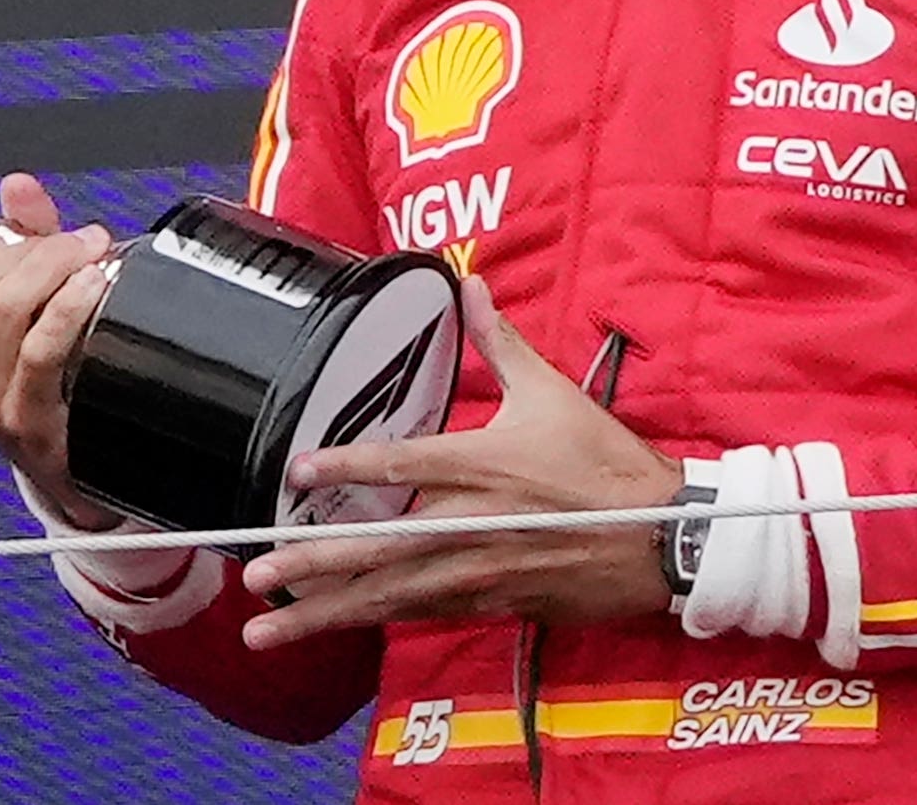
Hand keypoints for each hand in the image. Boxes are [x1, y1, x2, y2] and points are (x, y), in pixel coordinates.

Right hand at [0, 173, 119, 529]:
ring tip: (93, 258)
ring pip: (7, 304)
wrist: (73, 459)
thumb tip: (18, 187)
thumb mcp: (24, 301)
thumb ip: (21, 237)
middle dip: (35, 247)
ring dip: (59, 267)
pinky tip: (95, 287)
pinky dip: (72, 306)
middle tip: (78, 243)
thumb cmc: (44, 377)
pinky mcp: (25, 419)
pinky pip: (42, 347)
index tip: (2, 231)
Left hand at [239, 278, 681, 648]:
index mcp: (481, 465)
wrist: (661, 536)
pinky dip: (375, 620)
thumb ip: (500, 339)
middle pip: (377, 549)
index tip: (294, 474)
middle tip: (255, 577)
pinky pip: (422, 614)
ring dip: (326, 613)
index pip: (399, 464)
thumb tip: (470, 284)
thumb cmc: (605, 462)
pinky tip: (336, 630)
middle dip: (312, 566)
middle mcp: (470, 524)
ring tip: (267, 632)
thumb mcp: (552, 391)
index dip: (344, 468)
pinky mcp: (493, 601)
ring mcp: (478, 570)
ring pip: (389, 596)